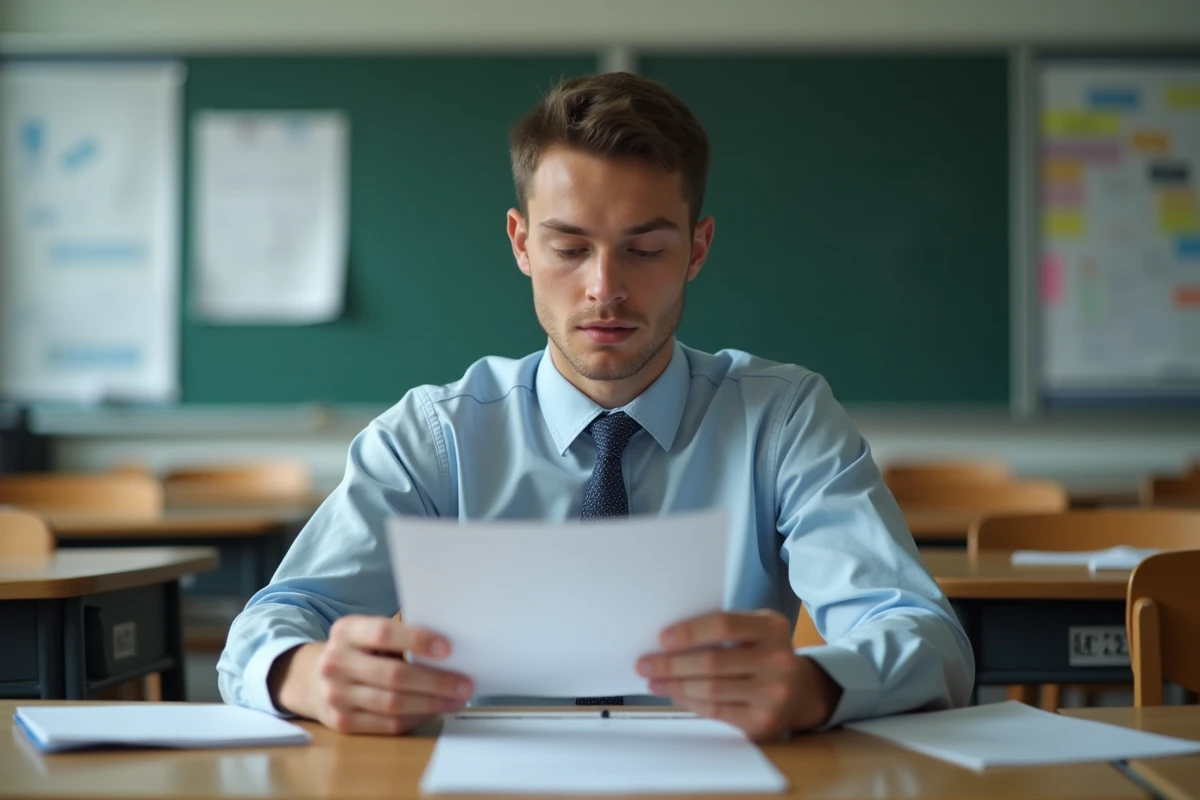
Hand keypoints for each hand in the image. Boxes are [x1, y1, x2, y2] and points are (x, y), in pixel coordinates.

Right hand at [269, 614, 473, 734]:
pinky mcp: (342, 723)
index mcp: (346, 631)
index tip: (448, 649)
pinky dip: (416, 718)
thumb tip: (448, 650)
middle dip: (436, 682)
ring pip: (394, 704)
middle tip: (464, 684)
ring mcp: (335, 696)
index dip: (417, 640)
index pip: (384, 633)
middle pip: (394, 676)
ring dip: (432, 703)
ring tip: (456, 700)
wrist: (312, 679)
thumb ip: (398, 635)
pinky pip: (388, 725)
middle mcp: (335, 663)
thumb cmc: (356, 651)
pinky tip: (433, 711)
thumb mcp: (366, 633)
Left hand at [636, 610, 841, 740]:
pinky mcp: (763, 721)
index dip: (689, 632)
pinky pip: (716, 710)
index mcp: (773, 627)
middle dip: (671, 664)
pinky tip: (674, 694)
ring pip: (710, 689)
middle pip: (712, 661)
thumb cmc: (764, 654)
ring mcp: (774, 693)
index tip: (662, 638)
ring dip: (674, 685)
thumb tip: (668, 641)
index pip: (724, 625)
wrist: (802, 692)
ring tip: (653, 681)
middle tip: (644, 664)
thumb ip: (724, 630)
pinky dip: (689, 702)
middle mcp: (778, 659)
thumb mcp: (756, 631)